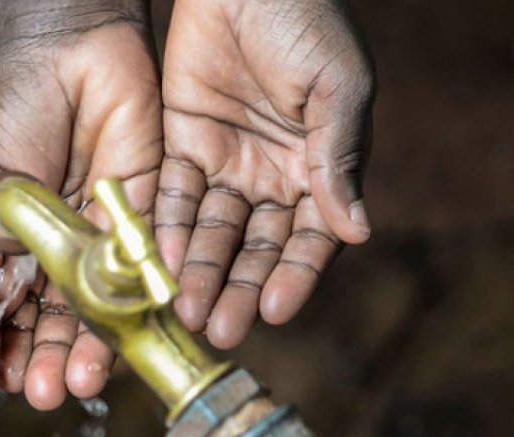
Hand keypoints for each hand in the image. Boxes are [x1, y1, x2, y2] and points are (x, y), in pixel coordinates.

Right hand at [0, 4, 159, 409]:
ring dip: (89, 345)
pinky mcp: (146, 215)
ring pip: (99, 303)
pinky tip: (132, 333)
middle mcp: (59, 248)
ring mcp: (101, 236)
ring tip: (79, 382)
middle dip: (45, 356)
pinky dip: (141, 300)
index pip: (3, 306)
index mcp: (14, 243)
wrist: (74, 47)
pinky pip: (146, 266)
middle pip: (53, 315)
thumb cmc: (19, 103)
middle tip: (38, 395)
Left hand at [158, 0, 374, 347]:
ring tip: (184, 311)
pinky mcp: (182, 146)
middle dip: (236, 288)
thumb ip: (338, 160)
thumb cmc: (307, 23)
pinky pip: (171, 196)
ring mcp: (226, 164)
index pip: (310, 238)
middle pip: (254, 247)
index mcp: (320, 168)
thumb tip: (358, 233)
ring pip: (210, 231)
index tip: (273, 310)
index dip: (294, 276)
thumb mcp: (335, 89)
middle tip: (219, 329)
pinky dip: (164, 229)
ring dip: (197, 272)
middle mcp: (272, 177)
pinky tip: (155, 263)